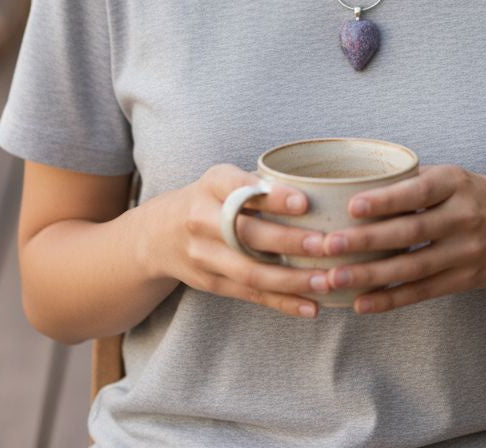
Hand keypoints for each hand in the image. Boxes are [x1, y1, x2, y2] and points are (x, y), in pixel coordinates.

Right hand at [140, 163, 333, 318]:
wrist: (159, 234)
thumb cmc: (212, 199)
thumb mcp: (226, 179)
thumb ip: (261, 184)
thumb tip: (320, 192)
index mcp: (212, 184)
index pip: (241, 189)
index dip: (272, 197)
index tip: (304, 202)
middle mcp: (201, 219)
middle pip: (246, 234)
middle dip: (289, 241)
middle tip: (326, 244)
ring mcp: (203, 255)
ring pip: (249, 271)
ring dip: (291, 279)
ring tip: (325, 280)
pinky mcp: (210, 283)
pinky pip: (250, 295)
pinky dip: (282, 302)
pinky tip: (311, 306)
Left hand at [305, 164, 485, 313]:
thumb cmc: (477, 195)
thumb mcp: (454, 177)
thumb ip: (415, 181)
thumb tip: (361, 180)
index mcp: (456, 183)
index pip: (417, 192)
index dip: (385, 200)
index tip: (352, 206)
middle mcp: (463, 217)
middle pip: (410, 231)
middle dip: (367, 240)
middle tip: (329, 245)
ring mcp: (465, 252)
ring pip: (412, 267)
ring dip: (371, 275)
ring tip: (335, 278)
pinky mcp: (465, 279)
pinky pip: (423, 292)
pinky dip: (391, 299)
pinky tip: (362, 303)